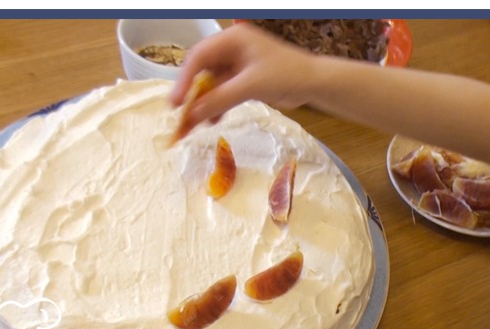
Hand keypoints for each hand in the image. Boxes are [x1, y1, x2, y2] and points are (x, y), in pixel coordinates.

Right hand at [170, 23, 317, 127]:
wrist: (314, 83)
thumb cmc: (287, 74)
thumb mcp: (250, 86)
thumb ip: (219, 99)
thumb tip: (192, 114)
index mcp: (232, 40)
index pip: (198, 57)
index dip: (184, 80)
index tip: (175, 102)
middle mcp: (232, 49)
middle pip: (202, 72)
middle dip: (192, 95)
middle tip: (180, 116)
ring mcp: (238, 65)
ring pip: (212, 85)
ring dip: (203, 104)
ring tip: (193, 126)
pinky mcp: (244, 81)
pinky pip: (223, 93)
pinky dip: (217, 106)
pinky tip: (212, 121)